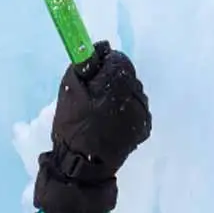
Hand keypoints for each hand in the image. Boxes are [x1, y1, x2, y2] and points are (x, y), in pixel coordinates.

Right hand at [51, 41, 151, 175]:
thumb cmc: (73, 126)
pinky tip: (112, 124)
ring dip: (121, 97)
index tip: (92, 76)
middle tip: (94, 97)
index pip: (118, 60)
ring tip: (102, 113)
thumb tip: (102, 47)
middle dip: (113, 81)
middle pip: (128, 77)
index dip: (104, 65)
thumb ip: (86, 62)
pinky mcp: (144, 129)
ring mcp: (142, 114)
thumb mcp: (70, 88)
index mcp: (119, 82)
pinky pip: (137, 111)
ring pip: (133, 94)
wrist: (83, 165)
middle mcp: (136, 95)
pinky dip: (126, 112)